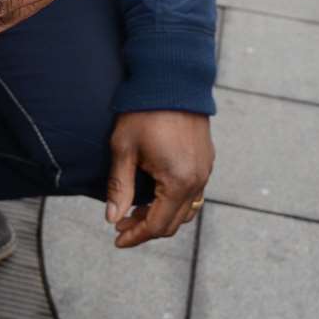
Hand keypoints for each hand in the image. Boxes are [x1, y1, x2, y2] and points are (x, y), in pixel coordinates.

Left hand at [106, 110, 213, 248]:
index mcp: (178, 181)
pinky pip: (193, 193)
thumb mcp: (124, 149)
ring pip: (186, 210)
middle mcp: (197, 180)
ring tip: (136, 210)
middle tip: (121, 223)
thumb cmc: (144, 112)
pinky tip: (154, 193)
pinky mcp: (206, 160)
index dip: (136, 235)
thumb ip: (120, 187)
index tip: (117, 239)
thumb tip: (113, 219)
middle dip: (146, 227)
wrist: (172, 79)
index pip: (157, 225)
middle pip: (173, 222)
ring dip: (161, 216)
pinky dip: (174, 201)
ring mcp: (205, 170)